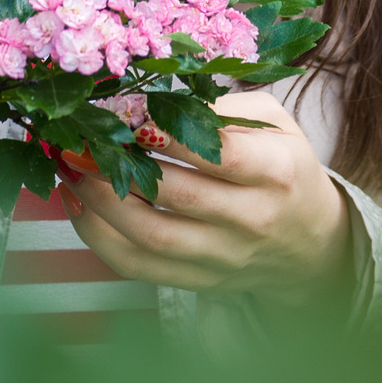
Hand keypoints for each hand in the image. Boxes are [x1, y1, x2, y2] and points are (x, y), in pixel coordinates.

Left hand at [56, 90, 348, 295]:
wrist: (310, 242)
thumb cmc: (284, 166)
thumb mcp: (273, 123)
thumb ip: (221, 108)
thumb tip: (153, 101)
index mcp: (275, 171)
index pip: (218, 152)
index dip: (168, 132)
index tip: (128, 111)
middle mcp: (251, 219)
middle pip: (175, 194)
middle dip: (118, 162)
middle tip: (80, 134)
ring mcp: (224, 256)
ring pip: (150, 235)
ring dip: (99, 200)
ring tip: (71, 165)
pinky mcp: (200, 281)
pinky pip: (138, 266)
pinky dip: (99, 238)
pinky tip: (78, 204)